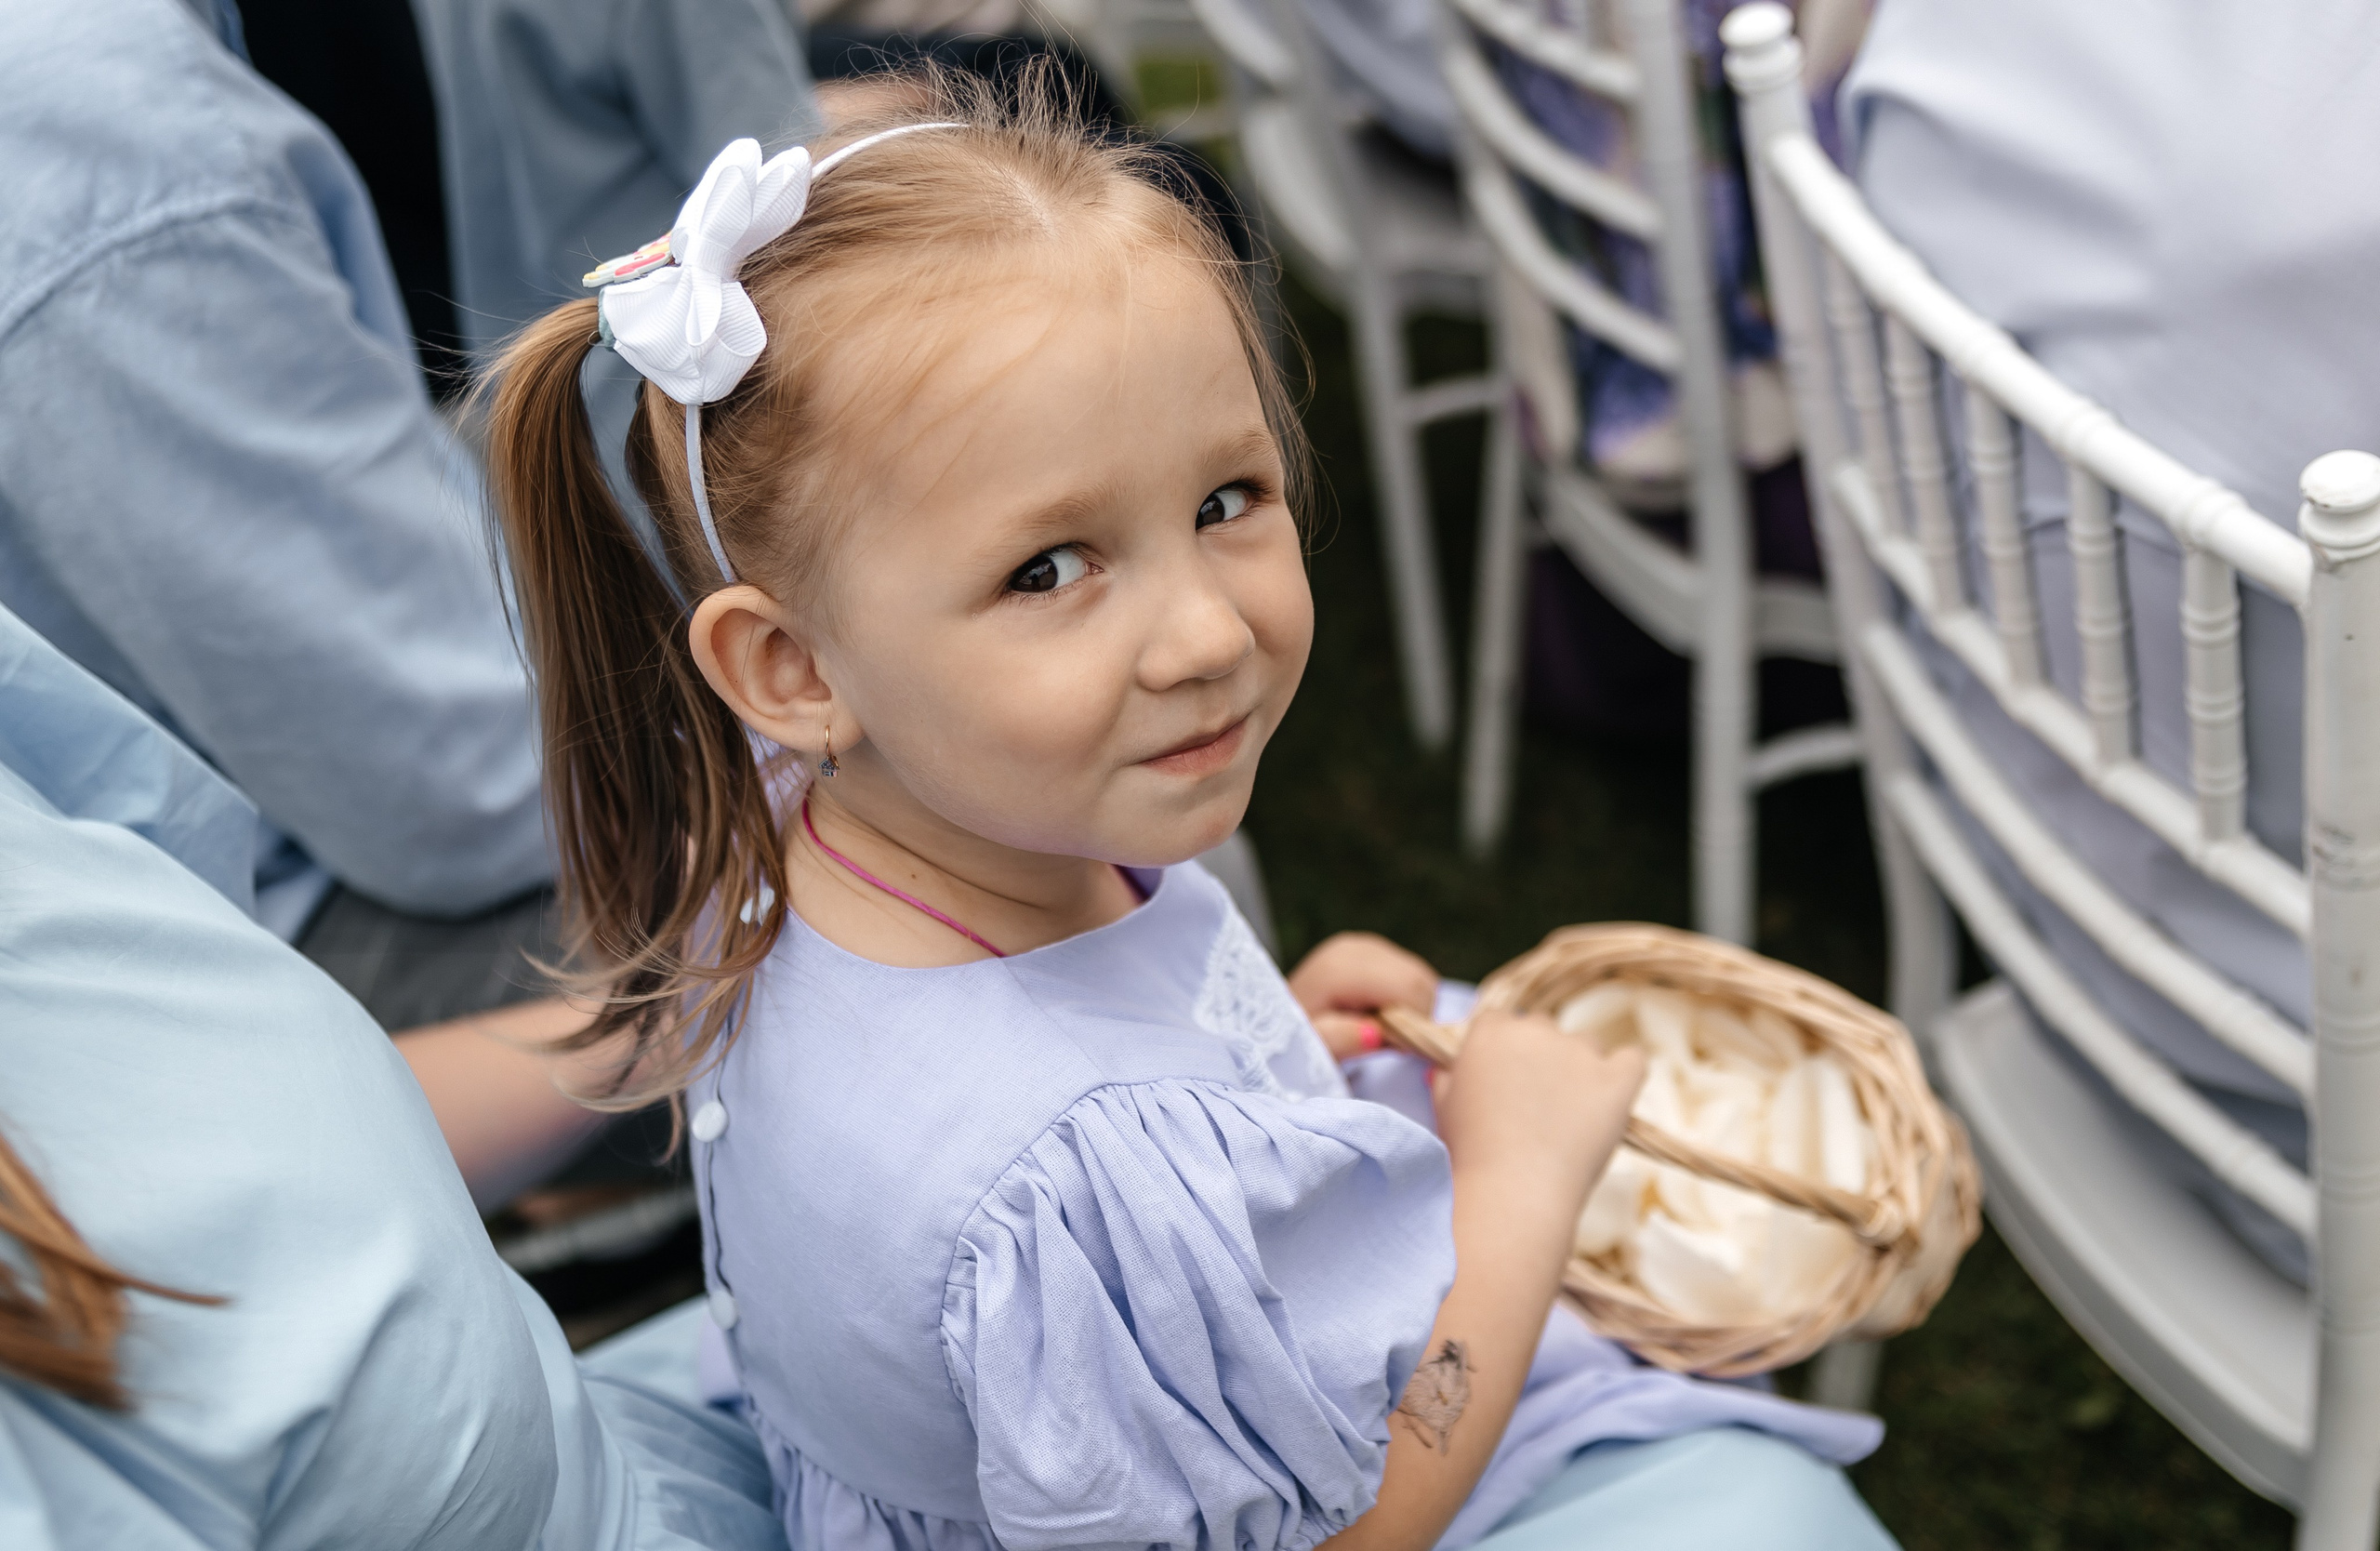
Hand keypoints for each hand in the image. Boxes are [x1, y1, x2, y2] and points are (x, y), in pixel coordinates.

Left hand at [1287, 931, 1438, 1059]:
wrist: (1284, 1019)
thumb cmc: (1299, 1038)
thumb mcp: (1314, 1048)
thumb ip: (1341, 1040)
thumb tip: (1373, 1034)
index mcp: (1338, 969)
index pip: (1405, 987)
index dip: (1413, 1022)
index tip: (1397, 1047)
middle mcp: (1354, 948)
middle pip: (1417, 979)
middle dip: (1415, 1016)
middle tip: (1391, 1040)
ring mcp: (1365, 944)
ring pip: (1420, 976)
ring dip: (1413, 1007)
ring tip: (1382, 1026)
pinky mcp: (1373, 948)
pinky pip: (1413, 972)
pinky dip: (1408, 997)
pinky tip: (1382, 1011)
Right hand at [1433, 1009, 1645, 1215]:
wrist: (1513, 1192)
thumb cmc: (1470, 1155)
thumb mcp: (1443, 1108)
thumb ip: (1447, 1078)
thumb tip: (1447, 1070)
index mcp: (1490, 1031)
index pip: (1502, 1023)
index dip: (1505, 1054)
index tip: (1507, 1084)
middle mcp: (1535, 1029)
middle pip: (1544, 1029)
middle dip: (1542, 1059)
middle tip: (1537, 1106)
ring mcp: (1580, 1051)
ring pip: (1587, 1045)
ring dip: (1581, 1070)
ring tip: (1571, 1118)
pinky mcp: (1617, 1078)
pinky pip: (1633, 1059)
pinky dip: (1624, 1075)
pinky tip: (1613, 1100)